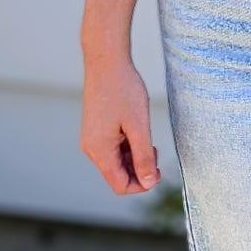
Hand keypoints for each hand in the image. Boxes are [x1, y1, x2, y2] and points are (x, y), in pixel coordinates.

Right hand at [80, 54, 160, 194]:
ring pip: (116, 163)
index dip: (142, 184)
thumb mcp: (139, 126)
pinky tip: (140, 135)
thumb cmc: (124, 91)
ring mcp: (92, 140)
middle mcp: (91, 149)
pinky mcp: (96, 131)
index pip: (120, 185)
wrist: (107, 64)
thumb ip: (143, 157)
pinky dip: (128, 149)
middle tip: (156, 152)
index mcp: (99, 151)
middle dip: (139, 171)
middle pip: (118, 176)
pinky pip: (113, 150)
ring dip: (135, 159)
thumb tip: (148, 183)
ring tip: (149, 141)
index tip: (158, 170)